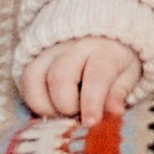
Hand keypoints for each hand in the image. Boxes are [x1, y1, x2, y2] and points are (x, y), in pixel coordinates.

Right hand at [17, 37, 142, 123]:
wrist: (99, 30)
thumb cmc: (115, 59)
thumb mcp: (128, 73)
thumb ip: (119, 93)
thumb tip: (115, 113)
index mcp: (104, 50)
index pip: (96, 76)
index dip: (91, 103)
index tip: (90, 124)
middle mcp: (75, 45)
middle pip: (60, 77)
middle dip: (66, 106)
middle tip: (77, 116)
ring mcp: (52, 48)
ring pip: (36, 76)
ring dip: (46, 104)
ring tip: (62, 112)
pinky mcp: (36, 54)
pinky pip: (26, 78)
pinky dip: (33, 99)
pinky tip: (49, 106)